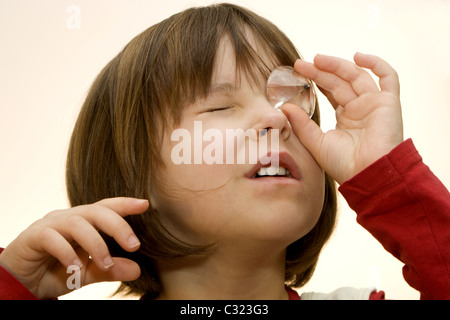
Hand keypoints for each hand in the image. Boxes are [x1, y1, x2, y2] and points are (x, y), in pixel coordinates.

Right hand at [0, 197, 147, 298]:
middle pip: (96, 211)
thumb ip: (109, 270)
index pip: (106, 208)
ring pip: (77, 223)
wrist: (19, 282)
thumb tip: (136, 270)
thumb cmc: (54, 271)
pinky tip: (76, 268)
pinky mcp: (33, 236)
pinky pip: (52, 238)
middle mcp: (68, 218)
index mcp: (83, 222)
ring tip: (106, 263)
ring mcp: (50, 224)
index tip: (145, 204)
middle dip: (118, 226)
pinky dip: (67, 253)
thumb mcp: (86, 273)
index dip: (125, 204)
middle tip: (134, 245)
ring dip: (95, 244)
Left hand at [282, 52, 403, 183]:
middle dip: (321, 71)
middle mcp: (360, 108)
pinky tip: (357, 56)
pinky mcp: (388, 103)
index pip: (331, 91)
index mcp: (346, 118)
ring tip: (317, 59)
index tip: (298, 71)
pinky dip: (376, 63)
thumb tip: (284, 107)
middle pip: (340, 81)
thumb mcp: (316, 143)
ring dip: (338, 65)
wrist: (367, 175)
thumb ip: (301, 124)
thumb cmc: (344, 165)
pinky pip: (388, 77)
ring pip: (356, 76)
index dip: (316, 79)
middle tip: (301, 64)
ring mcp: (374, 104)